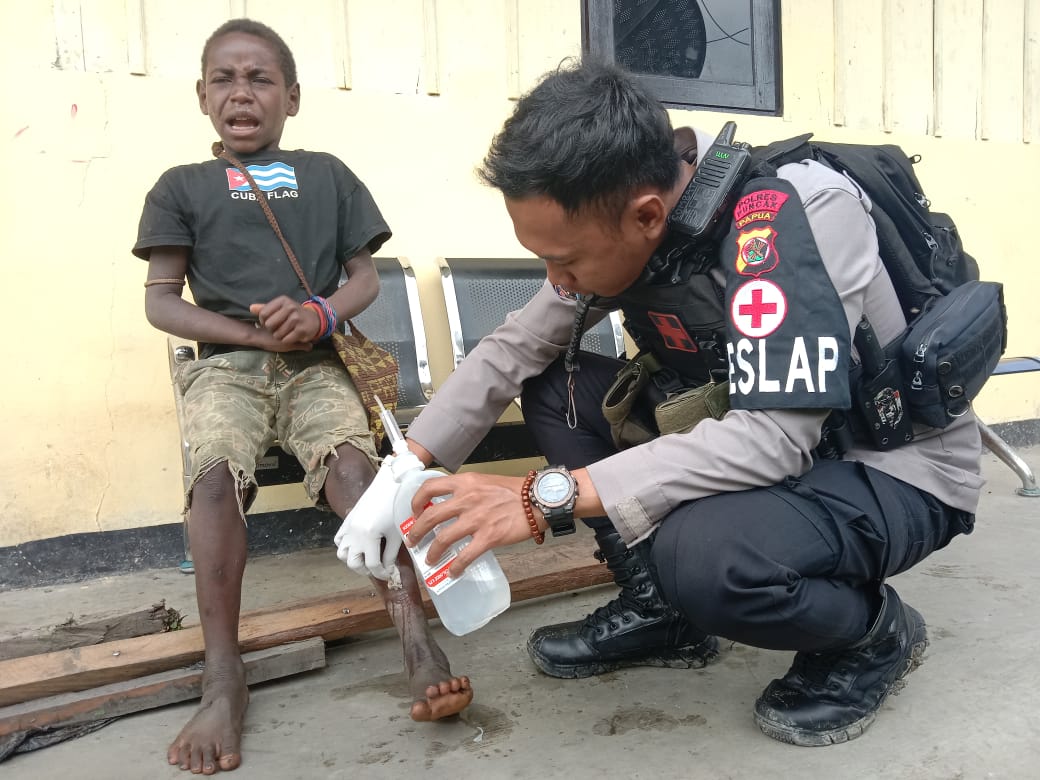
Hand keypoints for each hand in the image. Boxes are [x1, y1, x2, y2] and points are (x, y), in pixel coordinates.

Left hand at [250, 297, 320, 344]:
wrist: (314, 320)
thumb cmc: (293, 314)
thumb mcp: (280, 308)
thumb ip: (265, 308)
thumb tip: (251, 308)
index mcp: (283, 300)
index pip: (263, 313)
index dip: (263, 321)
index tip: (269, 322)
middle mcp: (290, 307)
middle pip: (269, 324)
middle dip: (271, 330)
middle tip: (278, 328)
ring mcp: (296, 319)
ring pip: (277, 334)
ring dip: (279, 336)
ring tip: (286, 332)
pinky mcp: (301, 330)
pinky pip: (285, 340)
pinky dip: (287, 340)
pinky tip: (292, 336)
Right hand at [334, 451, 426, 578]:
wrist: (388, 485)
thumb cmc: (396, 507)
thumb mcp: (396, 532)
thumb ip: (391, 554)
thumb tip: (389, 570)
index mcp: (369, 537)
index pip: (373, 565)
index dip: (381, 573)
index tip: (389, 575)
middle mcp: (354, 534)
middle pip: (354, 563)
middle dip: (366, 570)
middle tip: (378, 568)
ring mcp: (348, 527)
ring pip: (342, 554)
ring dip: (353, 560)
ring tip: (367, 559)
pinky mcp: (346, 521)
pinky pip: (338, 540)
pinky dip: (345, 547)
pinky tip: (358, 546)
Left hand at [404, 473, 532, 577]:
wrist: (538, 499)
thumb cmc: (516, 491)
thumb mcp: (486, 481)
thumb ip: (468, 491)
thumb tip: (452, 505)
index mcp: (465, 483)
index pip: (430, 488)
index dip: (416, 501)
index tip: (415, 511)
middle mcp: (467, 499)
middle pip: (430, 516)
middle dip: (417, 531)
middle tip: (413, 540)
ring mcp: (477, 519)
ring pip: (443, 538)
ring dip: (432, 552)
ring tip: (430, 559)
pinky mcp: (489, 536)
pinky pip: (465, 555)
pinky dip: (456, 566)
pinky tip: (453, 572)